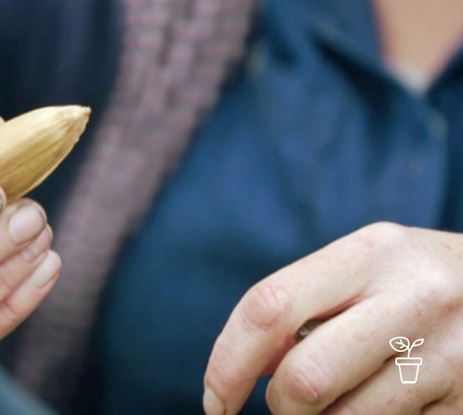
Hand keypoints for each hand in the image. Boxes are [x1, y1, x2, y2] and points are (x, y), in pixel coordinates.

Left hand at [203, 222, 462, 413]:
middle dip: (280, 405)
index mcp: (371, 254)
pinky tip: (386, 406)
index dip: (226, 362)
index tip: (215, 400)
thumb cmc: (413, 283)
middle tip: (289, 404)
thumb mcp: (362, 271)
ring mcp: (451, 355)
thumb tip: (241, 370)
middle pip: (303, 379)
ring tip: (343, 399)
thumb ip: (300, 307)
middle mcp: (416, 299)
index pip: (268, 308)